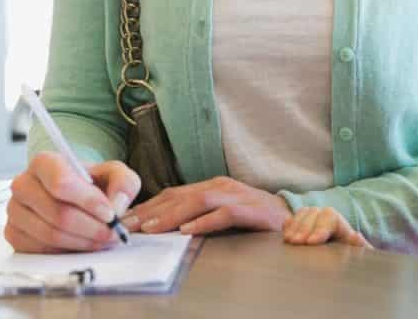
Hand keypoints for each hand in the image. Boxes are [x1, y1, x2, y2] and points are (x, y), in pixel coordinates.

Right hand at [4, 152, 139, 252]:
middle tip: (113, 233)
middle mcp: (23, 185)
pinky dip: (67, 251)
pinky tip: (82, 243)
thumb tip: (116, 206)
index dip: (88, 202)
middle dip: (92, 228)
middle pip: (58, 214)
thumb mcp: (114, 174)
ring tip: (102, 239)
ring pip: (51, 235)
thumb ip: (123, 183)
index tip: (110, 213)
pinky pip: (41, 250)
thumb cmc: (90, 182)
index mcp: (43, 162)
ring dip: (83, 242)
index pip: (61, 184)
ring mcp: (15, 211)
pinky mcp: (14, 234)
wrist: (72, 195)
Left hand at [120, 176, 290, 235]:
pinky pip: (224, 214)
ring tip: (152, 228)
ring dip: (172, 215)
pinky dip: (205, 222)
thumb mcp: (222, 212)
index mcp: (211, 186)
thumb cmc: (254, 217)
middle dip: (151, 211)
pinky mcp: (250, 210)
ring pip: (197, 201)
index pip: (173, 193)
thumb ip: (198, 214)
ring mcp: (236, 196)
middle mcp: (221, 186)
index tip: (126, 219)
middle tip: (128, 225)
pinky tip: (188, 231)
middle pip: (179, 195)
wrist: (291, 215)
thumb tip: (165, 227)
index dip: (148, 205)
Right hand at [282, 206, 371, 247]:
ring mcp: (312, 219)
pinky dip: (288, 226)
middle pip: (314, 213)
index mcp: (340, 224)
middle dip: (304, 228)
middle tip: (297, 242)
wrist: (338, 257)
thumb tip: (357, 237)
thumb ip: (359, 246)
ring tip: (289, 241)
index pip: (331, 218)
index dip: (321, 228)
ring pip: (303, 213)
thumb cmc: (347, 255)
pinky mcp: (300, 224)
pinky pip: (292, 219)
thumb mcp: (356, 252)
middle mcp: (325, 217)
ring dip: (295, 226)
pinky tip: (285, 236)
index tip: (312, 241)